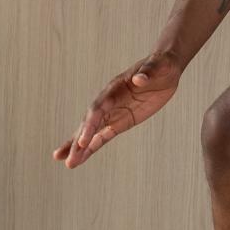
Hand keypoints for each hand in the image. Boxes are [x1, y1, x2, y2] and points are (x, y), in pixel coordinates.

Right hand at [55, 52, 182, 170]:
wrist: (164, 69)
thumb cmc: (161, 65)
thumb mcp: (158, 66)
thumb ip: (147, 72)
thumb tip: (139, 78)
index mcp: (115, 88)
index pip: (98, 109)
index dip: (90, 125)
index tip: (82, 141)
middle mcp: (108, 102)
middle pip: (89, 123)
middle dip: (78, 141)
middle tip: (64, 158)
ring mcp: (113, 113)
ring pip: (92, 133)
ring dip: (79, 148)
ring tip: (69, 164)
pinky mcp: (120, 122)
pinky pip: (103, 136)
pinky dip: (92, 147)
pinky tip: (82, 157)